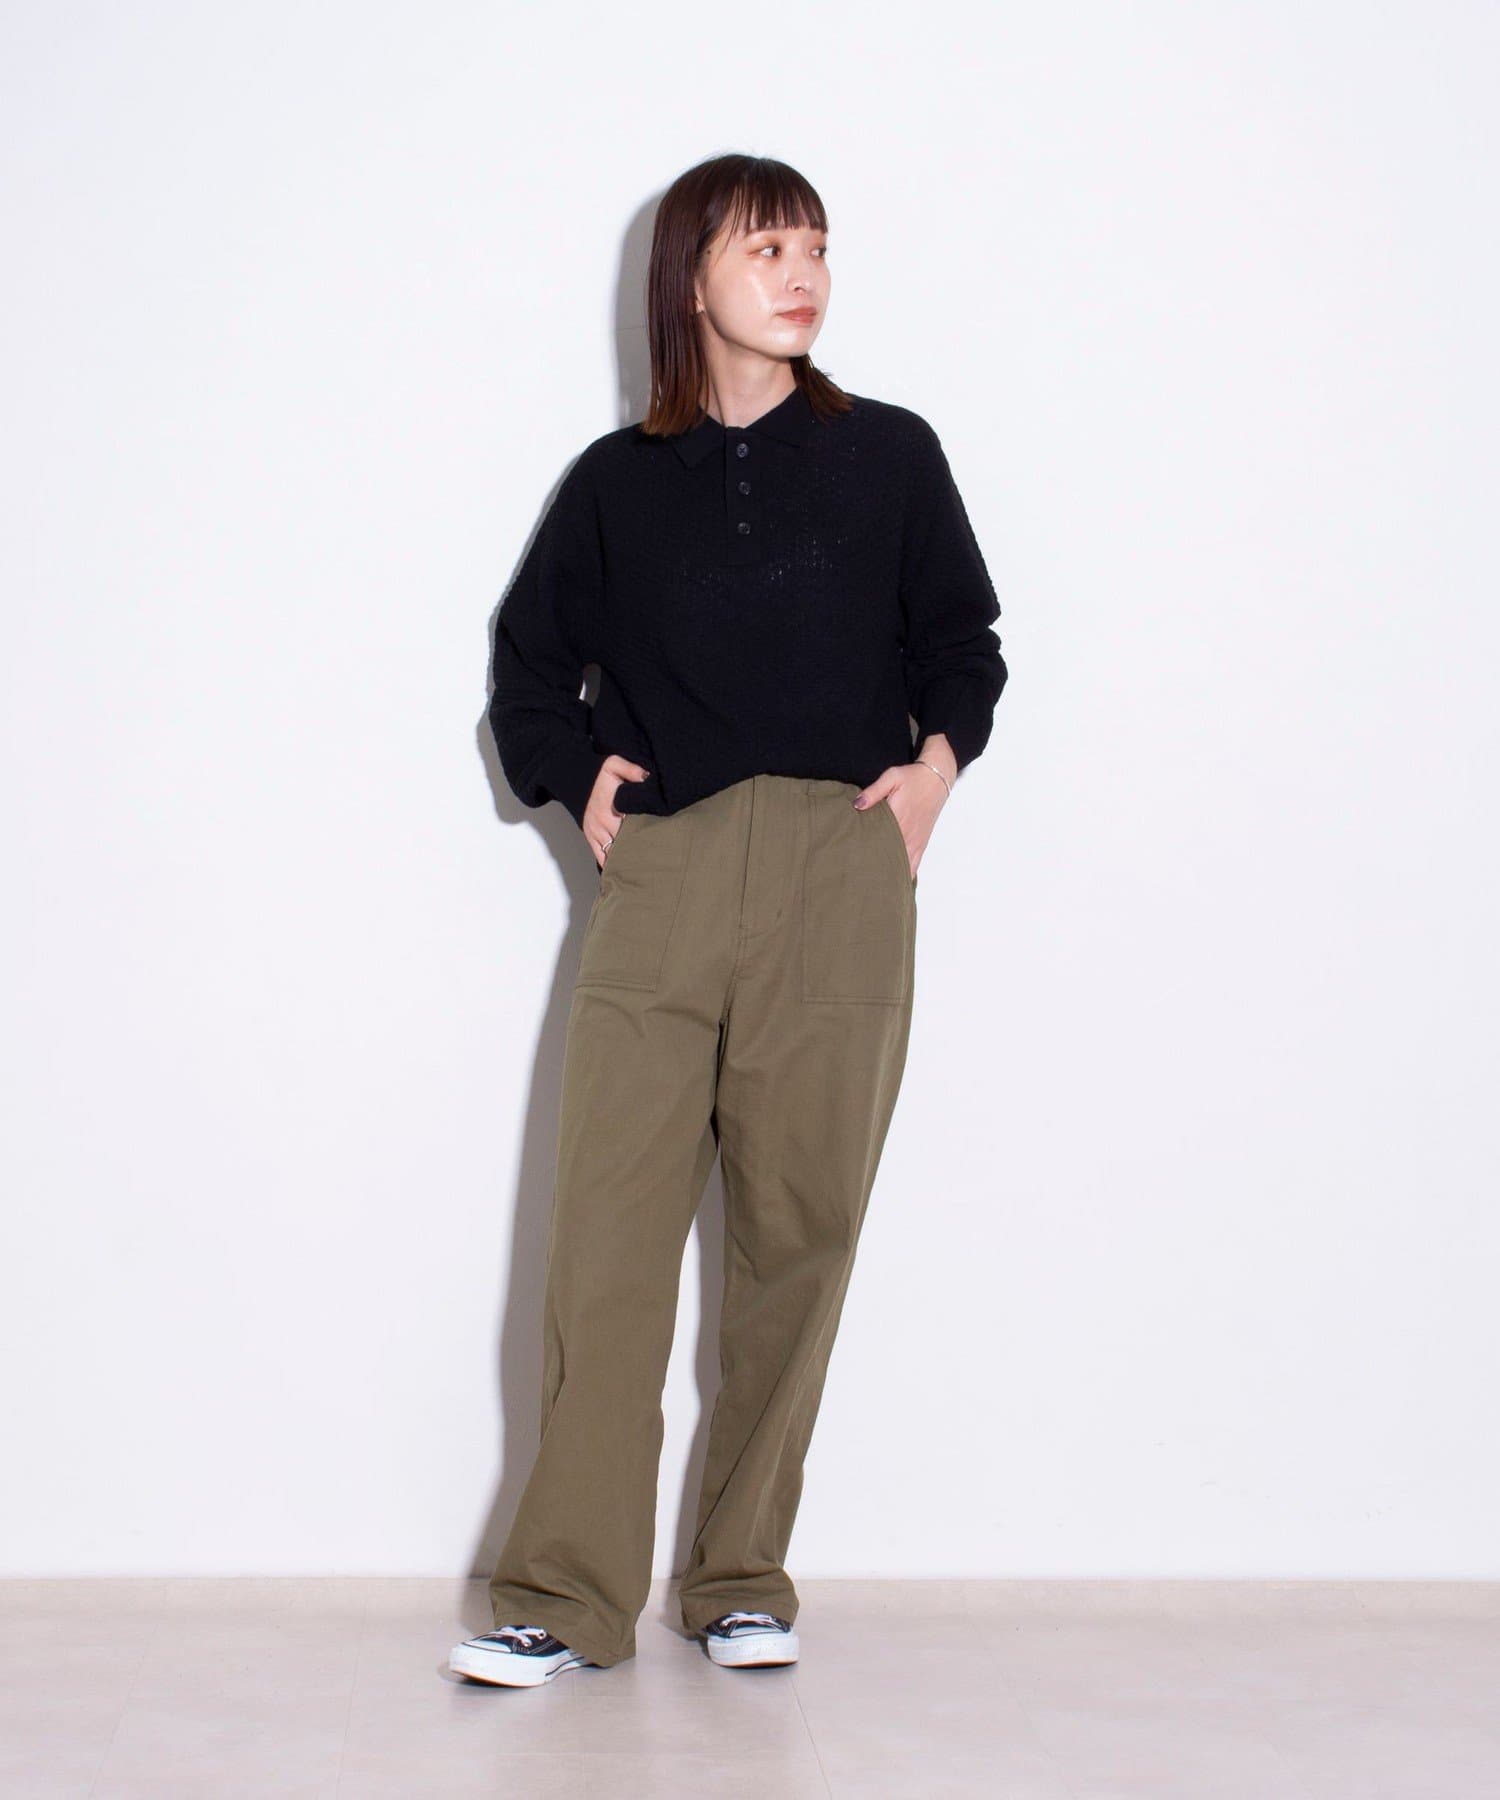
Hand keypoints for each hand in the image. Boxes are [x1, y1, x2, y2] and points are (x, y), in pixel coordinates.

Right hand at [583, 755, 650, 869]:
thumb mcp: (614, 764)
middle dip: (640, 849)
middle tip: (658, 858)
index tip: (661, 841)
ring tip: (644, 868)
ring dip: (627, 859)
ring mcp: (595, 832)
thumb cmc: (599, 775)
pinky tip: (626, 872)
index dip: (647, 833)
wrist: (577, 780)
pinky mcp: (590, 838)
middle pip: (625, 843)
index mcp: (611, 807)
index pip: (633, 825)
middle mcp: (602, 822)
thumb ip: (631, 769)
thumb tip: (647, 777)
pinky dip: (612, 865)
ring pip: (613, 853)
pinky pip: (601, 857)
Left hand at [852, 736, 954, 881]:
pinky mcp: (922, 843)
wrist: (937, 778)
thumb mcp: (892, 777)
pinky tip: (897, 886)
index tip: (852, 864)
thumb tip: (857, 805)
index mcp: (898, 817)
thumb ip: (874, 792)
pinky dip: (906, 875)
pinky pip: (915, 864)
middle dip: (874, 868)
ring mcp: (916, 840)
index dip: (865, 853)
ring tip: (874, 888)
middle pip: (889, 856)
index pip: (878, 840)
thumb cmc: (913, 777)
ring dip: (889, 874)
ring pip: (902, 864)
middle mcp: (907, 833)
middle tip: (857, 881)